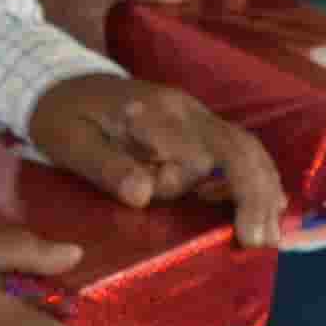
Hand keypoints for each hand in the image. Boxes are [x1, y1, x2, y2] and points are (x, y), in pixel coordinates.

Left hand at [29, 70, 283, 247]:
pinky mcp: (190, 132)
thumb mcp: (71, 143)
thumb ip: (107, 167)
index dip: (242, 190)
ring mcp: (192, 120)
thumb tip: (144, 195)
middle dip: (259, 195)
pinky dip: (249, 180)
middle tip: (263, 244)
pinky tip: (261, 209)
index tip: (248, 234)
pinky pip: (231, 154)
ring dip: (261, 190)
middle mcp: (187, 113)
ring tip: (268, 235)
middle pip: (243, 149)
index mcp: (161, 114)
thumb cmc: (61, 116)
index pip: (217, 151)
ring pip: (243, 151)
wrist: (57, 82)